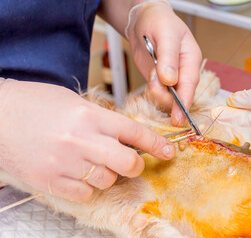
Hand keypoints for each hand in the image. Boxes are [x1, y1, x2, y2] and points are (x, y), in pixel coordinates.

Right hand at [0, 80, 174, 200]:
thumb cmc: (36, 104)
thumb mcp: (74, 102)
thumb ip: (102, 119)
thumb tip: (127, 136)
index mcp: (90, 115)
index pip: (134, 132)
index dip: (157, 144)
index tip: (168, 151)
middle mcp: (81, 139)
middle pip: (128, 163)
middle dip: (136, 165)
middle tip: (131, 162)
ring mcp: (65, 162)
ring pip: (108, 180)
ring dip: (108, 175)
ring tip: (93, 163)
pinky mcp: (50, 180)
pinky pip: (85, 193)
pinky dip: (87, 187)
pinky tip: (77, 173)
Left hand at [127, 0, 201, 125]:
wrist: (144, 21)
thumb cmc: (159, 22)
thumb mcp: (165, 35)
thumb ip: (168, 58)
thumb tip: (170, 81)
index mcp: (192, 61)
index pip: (190, 86)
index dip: (184, 103)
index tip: (178, 119)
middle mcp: (184, 73)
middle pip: (178, 97)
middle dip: (163, 94)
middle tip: (153, 75)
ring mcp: (172, 80)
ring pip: (166, 99)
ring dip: (155, 90)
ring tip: (152, 70)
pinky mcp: (160, 83)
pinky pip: (157, 96)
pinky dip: (151, 90)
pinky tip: (150, 75)